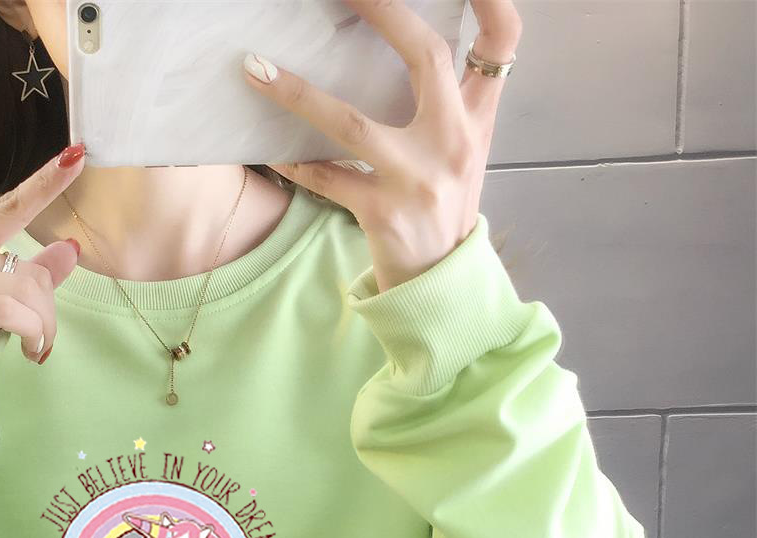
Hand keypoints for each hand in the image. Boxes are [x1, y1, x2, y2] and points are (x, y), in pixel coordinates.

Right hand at [0, 143, 86, 363]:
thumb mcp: (1, 297)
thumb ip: (34, 274)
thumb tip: (72, 248)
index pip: (9, 207)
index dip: (44, 184)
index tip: (77, 156)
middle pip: (28, 271)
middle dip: (48, 310)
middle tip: (46, 337)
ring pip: (21, 292)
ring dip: (42, 327)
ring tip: (36, 347)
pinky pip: (8, 312)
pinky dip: (30, 332)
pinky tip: (28, 349)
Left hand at [241, 0, 520, 292]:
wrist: (442, 287)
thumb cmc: (442, 211)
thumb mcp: (461, 154)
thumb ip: (446, 105)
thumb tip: (405, 49)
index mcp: (478, 120)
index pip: (504, 41)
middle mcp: (454, 141)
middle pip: (425, 57)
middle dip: (383, 11)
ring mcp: (418, 178)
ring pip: (351, 122)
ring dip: (298, 93)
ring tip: (256, 69)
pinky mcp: (383, 213)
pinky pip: (326, 178)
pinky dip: (295, 162)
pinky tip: (269, 149)